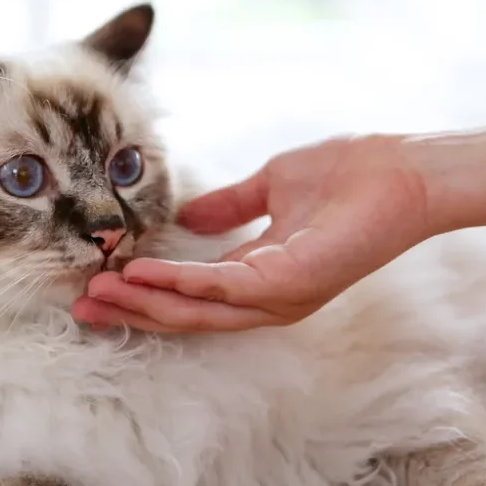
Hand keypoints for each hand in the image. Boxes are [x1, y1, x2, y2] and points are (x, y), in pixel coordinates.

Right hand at [72, 134, 429, 331]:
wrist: (402, 172)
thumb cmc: (348, 175)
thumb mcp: (272, 186)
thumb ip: (230, 206)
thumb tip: (188, 214)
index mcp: (262, 273)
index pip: (193, 293)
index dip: (146, 291)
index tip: (101, 282)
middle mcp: (268, 296)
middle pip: (187, 314)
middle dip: (133, 311)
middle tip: (83, 306)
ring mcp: (279, 295)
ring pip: (198, 310)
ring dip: (146, 303)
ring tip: (99, 293)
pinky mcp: (290, 283)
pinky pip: (223, 288)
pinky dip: (179, 283)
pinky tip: (142, 274)